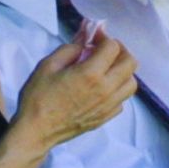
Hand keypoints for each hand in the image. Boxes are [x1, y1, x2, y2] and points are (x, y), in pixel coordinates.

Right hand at [13, 33, 135, 154]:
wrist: (37, 130)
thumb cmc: (38, 97)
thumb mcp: (48, 65)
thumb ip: (70, 48)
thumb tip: (84, 38)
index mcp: (91, 73)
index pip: (113, 47)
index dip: (104, 37)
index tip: (93, 37)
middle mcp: (106, 89)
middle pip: (130, 63)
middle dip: (119, 50)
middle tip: (104, 49)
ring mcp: (108, 106)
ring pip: (131, 83)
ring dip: (122, 71)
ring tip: (106, 69)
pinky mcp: (106, 117)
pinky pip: (122, 99)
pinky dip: (117, 89)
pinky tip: (102, 88)